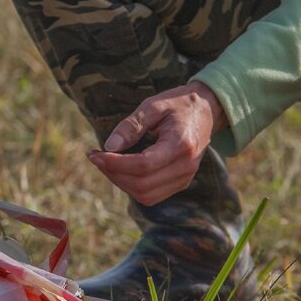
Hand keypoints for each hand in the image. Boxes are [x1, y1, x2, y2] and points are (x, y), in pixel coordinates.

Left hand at [86, 80, 227, 205]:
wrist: (207, 110)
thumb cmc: (177, 104)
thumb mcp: (153, 106)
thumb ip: (131, 125)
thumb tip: (109, 146)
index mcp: (180, 145)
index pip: (143, 165)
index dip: (114, 163)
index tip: (93, 153)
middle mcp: (186, 166)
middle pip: (142, 184)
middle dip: (113, 173)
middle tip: (95, 156)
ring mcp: (185, 177)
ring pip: (146, 195)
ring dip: (120, 182)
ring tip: (105, 162)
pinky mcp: (181, 182)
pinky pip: (152, 195)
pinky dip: (131, 186)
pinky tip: (120, 169)